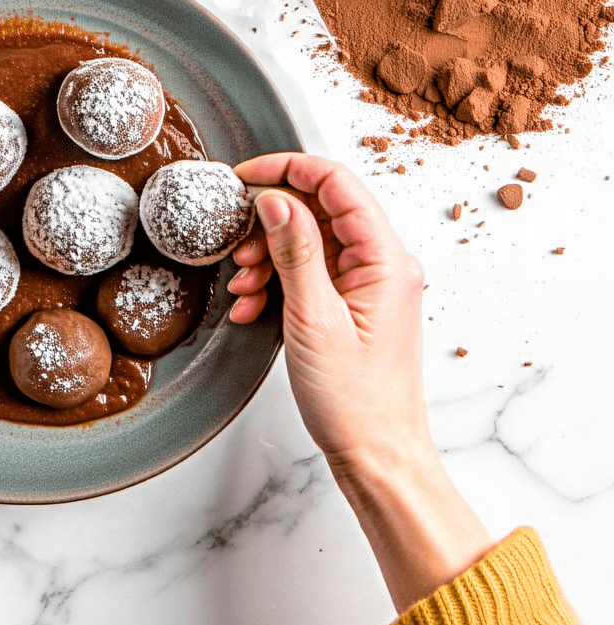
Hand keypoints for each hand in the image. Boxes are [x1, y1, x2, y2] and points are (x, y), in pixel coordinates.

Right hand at [229, 154, 490, 610]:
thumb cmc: (356, 400)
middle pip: (319, 210)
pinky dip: (276, 282)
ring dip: (267, 257)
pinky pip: (308, 273)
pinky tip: (253, 307)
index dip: (288, 169)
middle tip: (237, 248)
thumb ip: (294, 252)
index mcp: (386, 258)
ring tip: (244, 288)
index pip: (337, 183)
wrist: (376, 455)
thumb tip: (275, 199)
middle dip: (270, 224)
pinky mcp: (351, 303)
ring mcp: (367, 283)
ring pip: (308, 241)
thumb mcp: (313, 319)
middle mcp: (382, 263)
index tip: (245, 177)